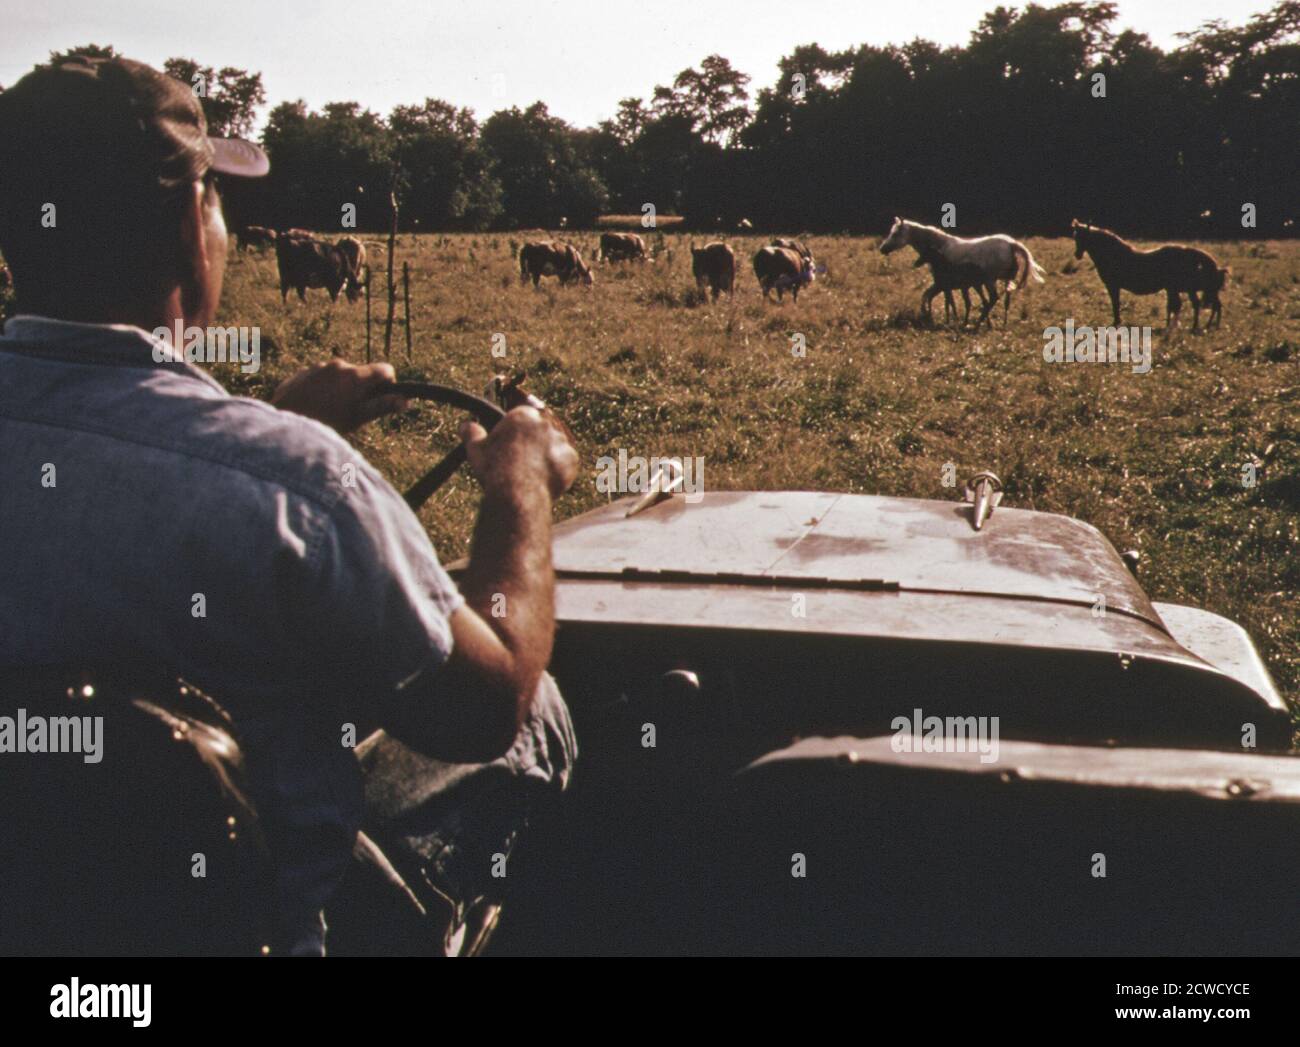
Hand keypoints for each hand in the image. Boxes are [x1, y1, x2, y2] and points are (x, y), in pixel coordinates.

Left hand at [271, 359, 407, 433]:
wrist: (285, 425)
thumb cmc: (326, 424)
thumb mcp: (358, 418)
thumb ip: (383, 406)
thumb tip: (406, 401)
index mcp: (355, 376)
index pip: (385, 370)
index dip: (387, 385)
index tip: (379, 399)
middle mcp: (337, 365)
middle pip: (360, 373)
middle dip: (360, 389)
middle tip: (349, 411)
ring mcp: (317, 367)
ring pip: (338, 376)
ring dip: (339, 389)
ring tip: (327, 412)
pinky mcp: (301, 374)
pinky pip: (318, 379)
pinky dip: (320, 390)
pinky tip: (312, 408)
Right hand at [460, 407, 577, 501]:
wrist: (518, 493)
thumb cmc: (495, 470)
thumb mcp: (476, 450)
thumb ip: (471, 433)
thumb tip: (465, 426)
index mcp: (523, 415)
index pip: (521, 418)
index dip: (514, 434)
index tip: (509, 448)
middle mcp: (545, 423)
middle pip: (539, 431)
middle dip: (532, 443)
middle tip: (521, 462)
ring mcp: (560, 440)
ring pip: (553, 447)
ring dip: (545, 456)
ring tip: (531, 475)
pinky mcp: (571, 458)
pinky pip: (565, 463)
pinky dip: (557, 470)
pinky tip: (544, 480)